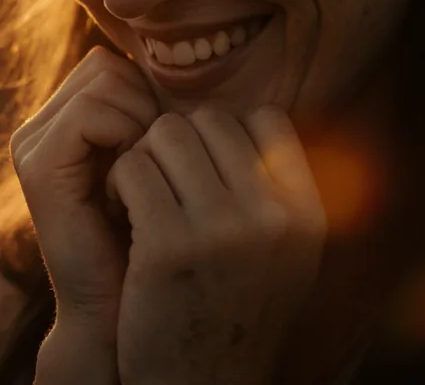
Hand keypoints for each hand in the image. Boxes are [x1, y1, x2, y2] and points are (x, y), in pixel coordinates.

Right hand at [9, 46, 158, 339]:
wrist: (127, 309)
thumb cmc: (158, 240)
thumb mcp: (163, 166)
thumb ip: (158, 116)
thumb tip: (194, 58)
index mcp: (64, 121)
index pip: (113, 65)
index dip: (151, 97)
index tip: (166, 154)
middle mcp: (40, 126)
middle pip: (107, 65)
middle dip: (146, 105)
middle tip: (155, 165)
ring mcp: (33, 143)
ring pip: (102, 80)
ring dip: (140, 122)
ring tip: (144, 176)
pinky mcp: (36, 164)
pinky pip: (90, 112)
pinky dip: (124, 136)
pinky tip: (130, 181)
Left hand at [105, 106, 326, 384]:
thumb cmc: (229, 310)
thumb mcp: (283, 253)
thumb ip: (276, 190)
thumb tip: (255, 115)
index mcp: (307, 213)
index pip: (266, 119)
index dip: (223, 135)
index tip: (201, 172)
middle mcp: (273, 216)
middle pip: (208, 120)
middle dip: (176, 145)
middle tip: (162, 187)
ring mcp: (222, 229)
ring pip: (165, 135)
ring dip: (143, 160)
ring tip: (141, 201)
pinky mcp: (168, 245)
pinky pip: (132, 169)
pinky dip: (118, 185)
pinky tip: (123, 218)